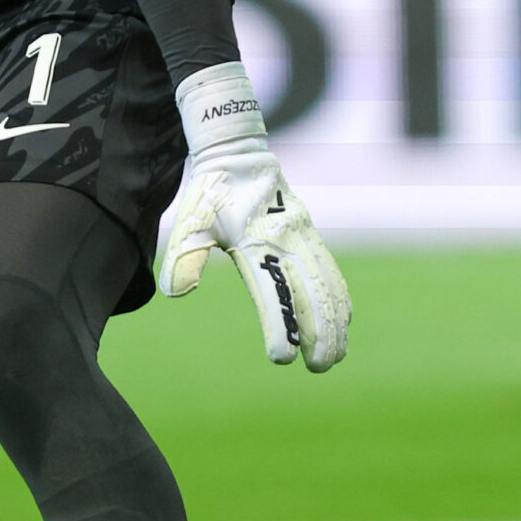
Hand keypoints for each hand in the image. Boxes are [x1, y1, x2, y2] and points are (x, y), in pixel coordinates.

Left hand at [156, 63, 349, 371]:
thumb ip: (183, 256)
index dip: (281, 325)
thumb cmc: (210, 192)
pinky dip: (340, 297)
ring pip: (328, 284)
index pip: (272, 291)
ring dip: (334, 321)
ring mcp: (303, 235)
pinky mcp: (309, 233)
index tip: (283, 358)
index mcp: (256, 239)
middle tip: (318, 367)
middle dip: (319, 333)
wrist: (238, 154)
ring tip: (334, 356)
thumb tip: (176, 290)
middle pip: (312, 293)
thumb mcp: (190, 222)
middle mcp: (287, 238)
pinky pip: (331, 269)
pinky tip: (344, 320)